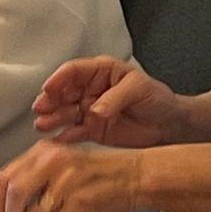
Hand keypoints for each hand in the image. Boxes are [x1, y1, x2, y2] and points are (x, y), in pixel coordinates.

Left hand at [0, 141, 140, 211]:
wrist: (137, 176)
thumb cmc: (104, 174)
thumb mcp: (65, 164)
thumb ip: (38, 178)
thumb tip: (13, 204)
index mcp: (45, 151)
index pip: (6, 176)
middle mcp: (53, 162)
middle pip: (14, 194)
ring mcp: (66, 181)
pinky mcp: (80, 202)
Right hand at [32, 58, 180, 148]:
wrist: (169, 125)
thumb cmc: (157, 99)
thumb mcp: (139, 89)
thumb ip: (116, 97)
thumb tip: (95, 109)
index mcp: (101, 72)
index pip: (74, 71)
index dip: (59, 78)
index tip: (49, 88)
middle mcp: (91, 90)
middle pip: (64, 92)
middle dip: (50, 100)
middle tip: (41, 108)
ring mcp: (90, 111)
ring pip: (65, 112)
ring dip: (53, 118)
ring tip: (43, 125)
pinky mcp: (93, 130)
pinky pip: (75, 132)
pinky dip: (64, 136)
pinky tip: (56, 140)